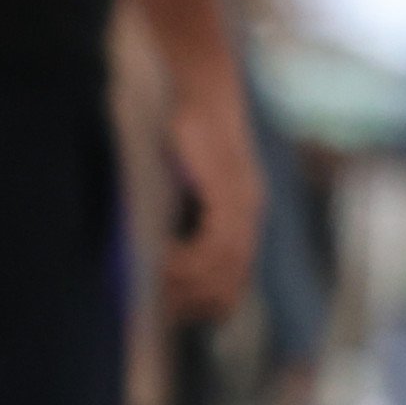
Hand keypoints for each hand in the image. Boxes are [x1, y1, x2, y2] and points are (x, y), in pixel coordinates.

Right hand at [163, 68, 262, 323]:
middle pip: (230, 282)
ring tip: (154, 285)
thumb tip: (155, 248)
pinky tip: (161, 260)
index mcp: (245, 217)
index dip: (209, 305)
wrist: (206, 88)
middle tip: (160, 310)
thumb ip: (184, 213)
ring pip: (222, 268)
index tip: (176, 316)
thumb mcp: (189, 179)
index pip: (236, 280)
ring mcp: (244, 204)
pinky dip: (186, 259)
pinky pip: (213, 242)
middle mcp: (251, 215)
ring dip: (185, 284)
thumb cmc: (190, 129)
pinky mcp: (230, 192)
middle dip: (195, 303)